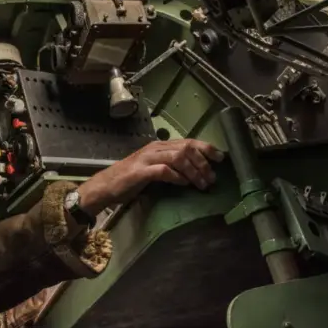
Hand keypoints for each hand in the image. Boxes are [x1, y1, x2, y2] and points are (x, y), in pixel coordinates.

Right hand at [76, 139, 223, 214]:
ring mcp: (147, 159)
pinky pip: (163, 170)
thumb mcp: (154, 169)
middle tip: (212, 178)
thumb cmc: (130, 179)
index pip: (188, 141)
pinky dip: (176, 176)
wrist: (106, 186)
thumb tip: (195, 172)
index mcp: (160, 146)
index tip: (221, 158)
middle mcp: (155, 148)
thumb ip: (172, 167)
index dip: (207, 148)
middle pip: (186, 148)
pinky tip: (183, 183)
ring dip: (193, 171)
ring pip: (178, 157)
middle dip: (203, 163)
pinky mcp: (140, 172)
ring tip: (201, 183)